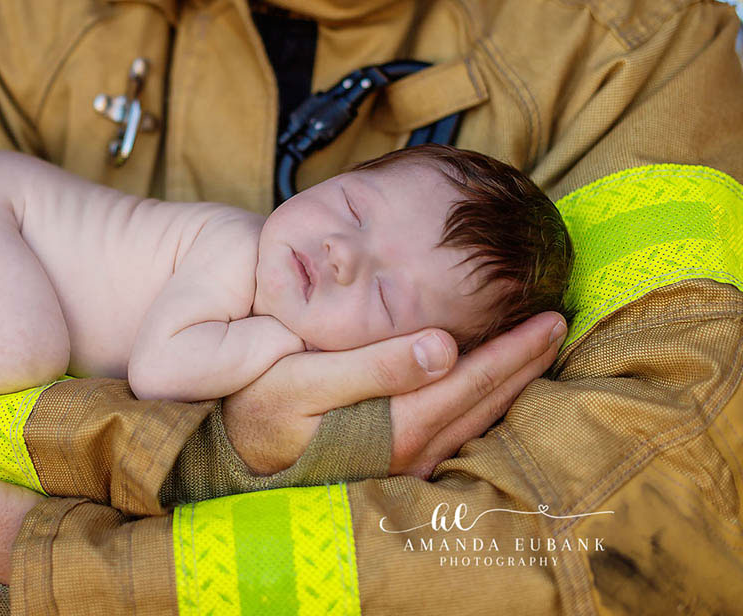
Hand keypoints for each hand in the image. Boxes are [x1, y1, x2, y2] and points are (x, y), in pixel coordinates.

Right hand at [222, 312, 565, 475]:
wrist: (231, 456)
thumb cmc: (260, 407)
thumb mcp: (306, 377)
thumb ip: (376, 364)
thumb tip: (447, 346)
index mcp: (399, 429)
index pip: (474, 381)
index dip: (514, 349)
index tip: (549, 317)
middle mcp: (414, 456)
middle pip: (486, 402)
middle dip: (524, 363)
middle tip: (555, 325)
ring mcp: (408, 468)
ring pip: (478, 421)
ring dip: (511, 384)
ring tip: (533, 351)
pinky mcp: (396, 468)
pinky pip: (458, 431)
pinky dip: (483, 402)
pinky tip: (488, 384)